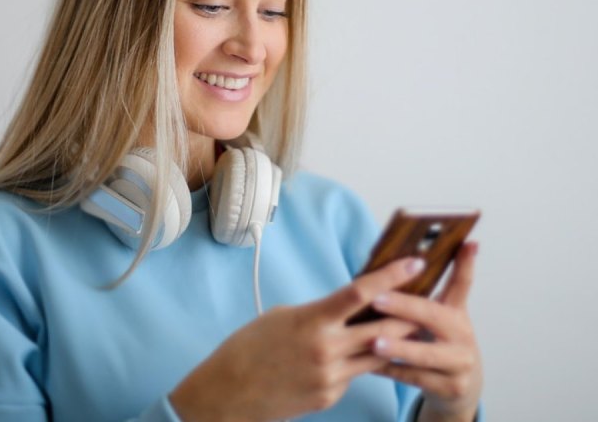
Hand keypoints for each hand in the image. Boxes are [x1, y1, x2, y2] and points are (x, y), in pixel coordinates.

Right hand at [169, 257, 425, 421]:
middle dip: (409, 311)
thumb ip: (319, 312)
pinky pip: (356, 374)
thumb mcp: (282, 316)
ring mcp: (332, 376)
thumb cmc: (249, 347)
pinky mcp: (331, 396)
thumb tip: (346, 308)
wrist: (228, 392)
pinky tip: (362, 353)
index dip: (392, 275)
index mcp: (312, 320)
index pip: (361, 292)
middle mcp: (327, 349)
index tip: (415, 261)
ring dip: (395, 339)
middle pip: (384, 326)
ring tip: (409, 323)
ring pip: (379, 353)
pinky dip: (362, 360)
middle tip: (427, 296)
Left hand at [370, 242, 482, 421]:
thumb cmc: (437, 341)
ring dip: (397, 347)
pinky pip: (415, 379)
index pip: (463, 282)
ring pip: (425, 355)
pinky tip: (369, 366)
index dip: (465, 262)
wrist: (458, 387)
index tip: (466, 242)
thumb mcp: (439, 316)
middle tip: (377, 299)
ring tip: (373, 342)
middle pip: (434, 316)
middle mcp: (463, 335)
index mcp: (457, 312)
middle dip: (404, 307)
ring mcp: (459, 363)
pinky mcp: (450, 387)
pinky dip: (391, 371)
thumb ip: (424, 291)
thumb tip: (404, 257)